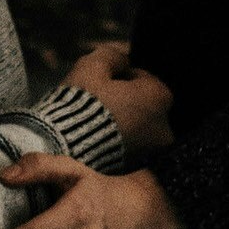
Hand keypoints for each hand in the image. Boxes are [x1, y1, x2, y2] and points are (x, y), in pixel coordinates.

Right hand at [64, 41, 172, 156]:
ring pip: (137, 129)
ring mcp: (151, 153)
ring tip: (94, 123)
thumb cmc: (81, 104)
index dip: (122, 77)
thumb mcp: (93, 66)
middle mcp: (164, 128)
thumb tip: (123, 60)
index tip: (103, 82)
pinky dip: (117, 144)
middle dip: (125, 102)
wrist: (64, 149)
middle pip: (144, 106)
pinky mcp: (136, 171)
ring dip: (121, 124)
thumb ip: (113, 56)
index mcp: (158, 98)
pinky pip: (128, 150)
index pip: (144, 80)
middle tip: (98, 103)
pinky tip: (95, 140)